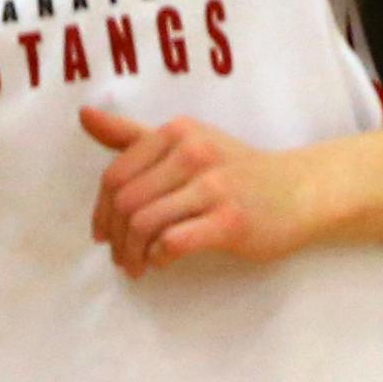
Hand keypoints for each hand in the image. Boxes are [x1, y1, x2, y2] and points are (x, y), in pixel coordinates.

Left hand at [80, 108, 317, 275]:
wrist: (298, 192)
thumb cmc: (236, 170)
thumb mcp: (186, 142)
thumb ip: (133, 135)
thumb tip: (84, 116)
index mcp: (177, 132)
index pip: (115, 175)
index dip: (100, 211)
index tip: (104, 233)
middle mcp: (193, 152)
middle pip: (126, 202)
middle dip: (115, 237)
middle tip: (120, 256)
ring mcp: (214, 186)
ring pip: (145, 223)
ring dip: (133, 253)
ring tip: (137, 265)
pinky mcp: (230, 220)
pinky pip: (174, 241)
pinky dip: (159, 256)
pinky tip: (163, 261)